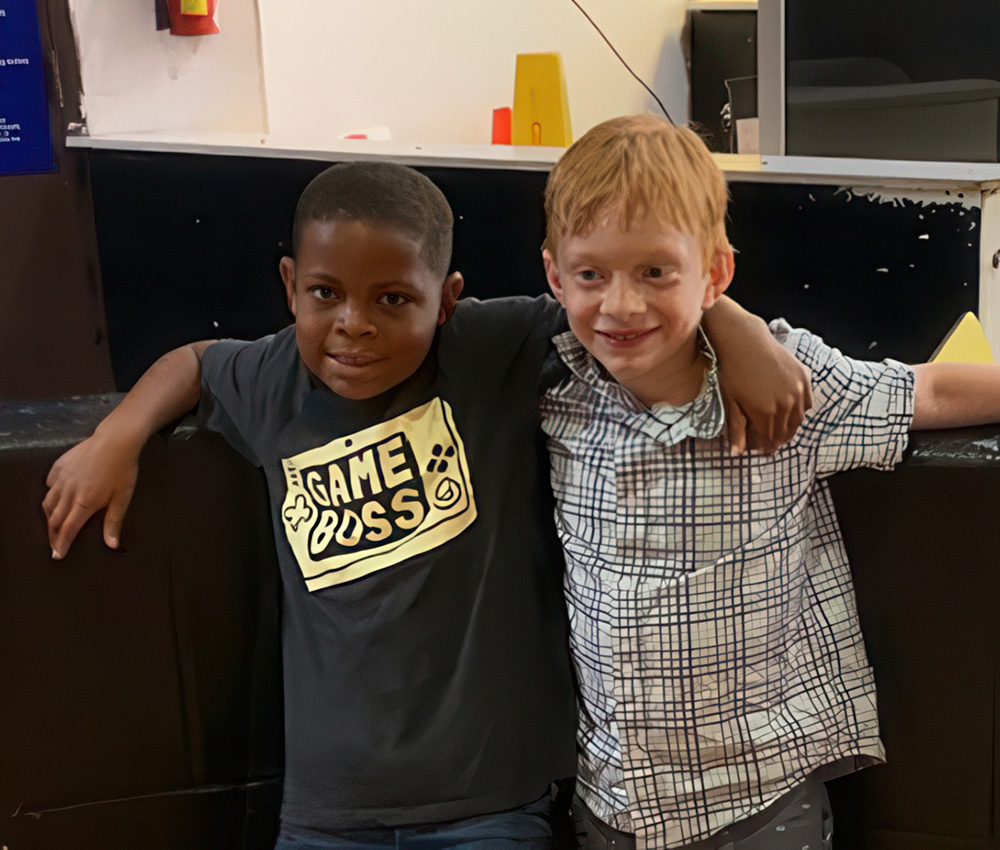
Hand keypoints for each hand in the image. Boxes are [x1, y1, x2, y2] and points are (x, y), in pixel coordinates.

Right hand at [42, 432, 140, 559]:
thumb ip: (114, 522)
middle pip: (54, 519)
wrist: (116, 440)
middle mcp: (68, 492)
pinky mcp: (60, 466)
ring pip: (48, 502)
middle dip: (53, 535)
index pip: (68, 530)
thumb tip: (112, 545)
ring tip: (53, 525)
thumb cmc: (123, 469)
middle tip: (54, 545)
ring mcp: (62, 478)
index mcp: (84, 503)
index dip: (62, 544)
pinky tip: (54, 497)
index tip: (58, 555)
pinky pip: (49, 484)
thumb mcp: (123, 498)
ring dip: (49, 517)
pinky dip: (50, 494)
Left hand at [720, 342, 812, 453]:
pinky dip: (799, 411)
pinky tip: (788, 412)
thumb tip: (737, 453)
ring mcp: (797, 390)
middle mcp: (786, 403)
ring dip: (788, 428)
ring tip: (777, 429)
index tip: (756, 446)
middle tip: (766, 440)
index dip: (762, 446)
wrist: (744, 341)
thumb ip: (737, 429)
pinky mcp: (804, 378)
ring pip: (797, 420)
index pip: (769, 440)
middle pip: (784, 432)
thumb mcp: (731, 403)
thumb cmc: (732, 371)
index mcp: (766, 412)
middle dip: (774, 439)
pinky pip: (806, 404)